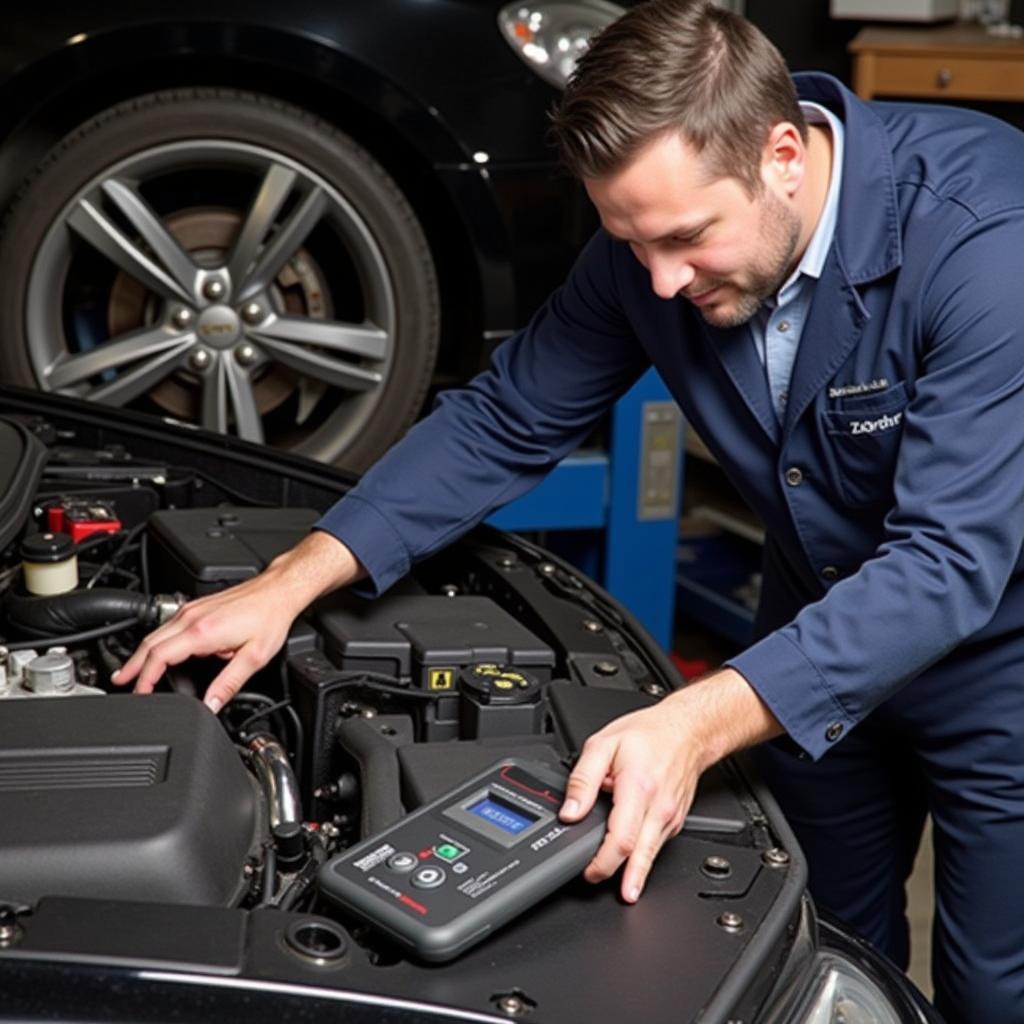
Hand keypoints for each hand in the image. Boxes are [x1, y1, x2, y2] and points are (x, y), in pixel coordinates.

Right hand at [112, 531, 362, 710]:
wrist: (278, 590)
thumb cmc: (269, 617)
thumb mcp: (253, 658)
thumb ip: (228, 684)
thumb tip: (211, 705)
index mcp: (202, 631)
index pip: (159, 657)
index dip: (145, 678)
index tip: (139, 693)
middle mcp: (192, 617)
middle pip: (150, 644)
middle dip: (132, 665)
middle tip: (120, 683)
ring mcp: (193, 609)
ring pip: (156, 633)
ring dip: (141, 652)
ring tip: (130, 670)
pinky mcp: (197, 606)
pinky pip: (167, 626)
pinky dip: (155, 641)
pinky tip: (155, 651)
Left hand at [559, 669, 781, 902]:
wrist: (689, 730)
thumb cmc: (649, 734)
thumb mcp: (603, 744)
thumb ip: (582, 779)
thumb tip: (569, 812)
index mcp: (638, 790)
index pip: (620, 840)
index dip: (602, 863)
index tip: (588, 872)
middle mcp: (658, 809)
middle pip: (639, 857)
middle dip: (620, 879)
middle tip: (602, 887)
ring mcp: (670, 818)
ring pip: (651, 855)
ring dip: (634, 872)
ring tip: (621, 888)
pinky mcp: (675, 821)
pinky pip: (656, 844)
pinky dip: (643, 855)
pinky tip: (631, 858)